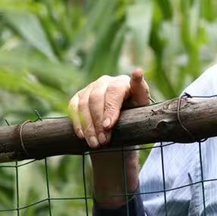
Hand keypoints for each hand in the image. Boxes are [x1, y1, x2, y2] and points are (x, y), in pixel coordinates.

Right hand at [68, 69, 150, 206]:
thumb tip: (137, 71)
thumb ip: (141, 94)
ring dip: (89, 126)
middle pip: (98, 98)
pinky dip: (78, 123)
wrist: (120, 129)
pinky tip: (82, 136)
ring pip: (85, 104)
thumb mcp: (142, 110)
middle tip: (104, 141)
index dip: (111, 108)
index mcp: (125, 83)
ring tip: (96, 144)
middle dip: (99, 122)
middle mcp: (106, 81)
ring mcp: (91, 88)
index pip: (116, 91)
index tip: (109, 125)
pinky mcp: (79, 97)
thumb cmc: (135, 118)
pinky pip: (74, 108)